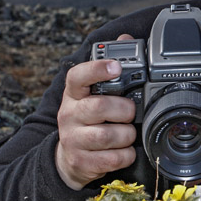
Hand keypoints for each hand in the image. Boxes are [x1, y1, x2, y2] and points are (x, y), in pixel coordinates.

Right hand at [55, 39, 137, 189]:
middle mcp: (69, 115)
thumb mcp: (93, 94)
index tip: (115, 66)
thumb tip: (125, 38)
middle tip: (130, 112)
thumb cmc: (89, 120)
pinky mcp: (81, 161)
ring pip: (106, 136)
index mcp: (74, 94)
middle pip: (98, 107)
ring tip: (128, 133)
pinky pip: (111, 159)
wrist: (70, 158)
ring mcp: (72, 139)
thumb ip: (110, 68)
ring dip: (126, 135)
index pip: (77, 76)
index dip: (96, 69)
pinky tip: (125, 151)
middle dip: (123, 110)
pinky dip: (125, 155)